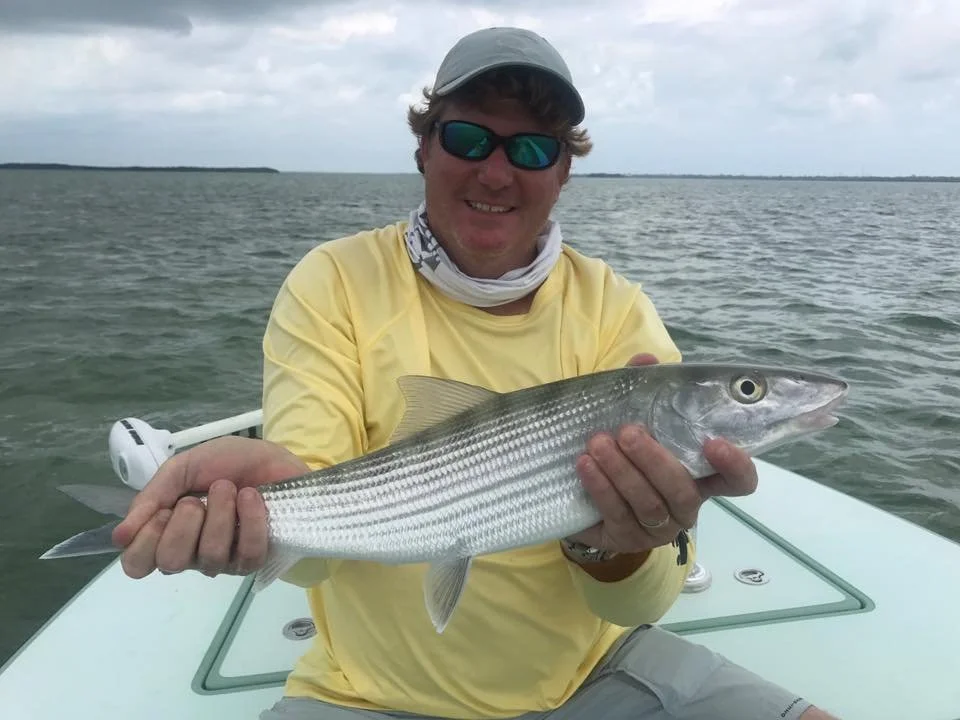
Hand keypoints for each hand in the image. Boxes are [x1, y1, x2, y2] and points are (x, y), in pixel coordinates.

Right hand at [111, 435, 308, 579]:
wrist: (274, 457)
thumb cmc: (228, 463)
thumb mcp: (183, 468)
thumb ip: (151, 498)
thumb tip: (118, 537)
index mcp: (166, 533)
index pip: (137, 563)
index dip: (145, 540)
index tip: (164, 511)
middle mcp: (191, 553)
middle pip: (170, 563)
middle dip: (184, 524)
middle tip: (196, 500)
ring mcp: (224, 560)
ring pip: (209, 557)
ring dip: (220, 514)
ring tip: (229, 489)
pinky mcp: (255, 558)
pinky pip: (247, 554)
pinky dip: (249, 520)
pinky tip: (251, 498)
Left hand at [567, 353, 758, 554]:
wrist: (582, 495)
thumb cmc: (621, 452)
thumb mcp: (633, 418)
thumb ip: (643, 390)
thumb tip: (646, 360)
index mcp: (699, 476)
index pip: (737, 481)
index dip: (735, 466)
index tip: (715, 443)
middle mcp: (685, 505)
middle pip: (682, 490)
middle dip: (654, 460)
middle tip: (628, 433)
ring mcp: (658, 527)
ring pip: (648, 503)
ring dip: (622, 472)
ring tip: (598, 444)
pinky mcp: (627, 539)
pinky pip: (617, 514)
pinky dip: (600, 487)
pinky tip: (585, 465)